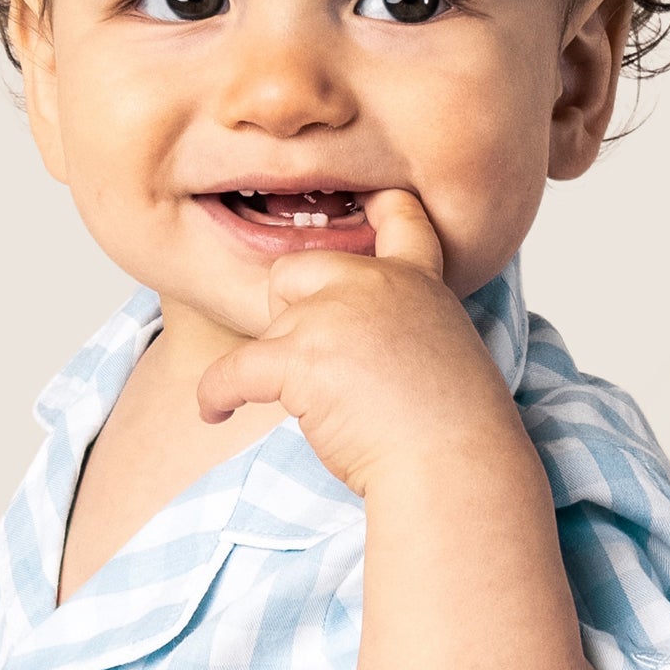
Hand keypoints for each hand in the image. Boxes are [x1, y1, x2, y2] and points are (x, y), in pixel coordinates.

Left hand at [195, 192, 526, 497]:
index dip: (375, 206)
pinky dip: (217, 394)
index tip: (360, 203)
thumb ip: (406, 329)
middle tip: (305, 359)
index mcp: (418, 283)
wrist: (456, 466)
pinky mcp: (301, 358)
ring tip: (274, 405)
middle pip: (296, 268)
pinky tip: (213, 413)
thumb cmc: (456, 433)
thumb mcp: (448, 354)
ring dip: (269, 367)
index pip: (398, 217)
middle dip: (288, 310)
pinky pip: (234, 370)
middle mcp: (375, 285)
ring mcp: (335, 316)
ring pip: (270, 326)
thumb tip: (361, 349)